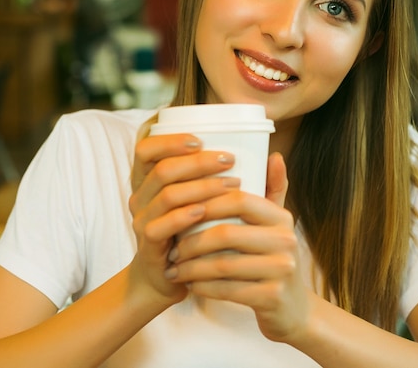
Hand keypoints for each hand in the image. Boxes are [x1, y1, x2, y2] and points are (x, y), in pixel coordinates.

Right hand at [127, 133, 239, 308]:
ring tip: (230, 186)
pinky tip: (203, 212)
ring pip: (166, 194)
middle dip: (198, 162)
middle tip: (229, 160)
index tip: (201, 140)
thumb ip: (245, 180)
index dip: (170, 141)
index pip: (148, 149)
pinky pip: (160, 226)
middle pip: (163, 168)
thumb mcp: (215, 201)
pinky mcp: (147, 244)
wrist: (168, 277)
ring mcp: (141, 220)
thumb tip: (275, 157)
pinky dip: (183, 216)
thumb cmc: (193, 232)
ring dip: (200, 187)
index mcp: (150, 180)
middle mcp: (141, 196)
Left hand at [163, 153, 310, 342]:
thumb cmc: (274, 260)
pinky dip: (203, 287)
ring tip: (174, 267)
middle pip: (226, 233)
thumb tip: (274, 155)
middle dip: (192, 241)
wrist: (292, 309)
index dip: (206, 202)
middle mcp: (286, 240)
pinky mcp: (272, 297)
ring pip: (222, 264)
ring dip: (192, 267)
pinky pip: (227, 289)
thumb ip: (273, 191)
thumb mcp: (277, 225)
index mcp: (282, 217)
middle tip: (172, 247)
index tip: (181, 211)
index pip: (239, 200)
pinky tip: (190, 285)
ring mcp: (282, 270)